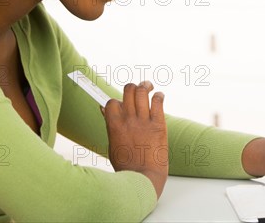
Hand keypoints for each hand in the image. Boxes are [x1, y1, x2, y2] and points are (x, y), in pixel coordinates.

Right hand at [102, 81, 167, 198]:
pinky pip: (158, 101)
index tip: (120, 101)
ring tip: (148, 87)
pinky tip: (159, 97)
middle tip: (138, 89)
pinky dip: (159, 96)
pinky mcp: (159, 124)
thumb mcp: (112, 145)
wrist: (144, 177)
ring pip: (142, 92)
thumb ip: (110, 125)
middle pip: (128, 90)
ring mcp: (144, 121)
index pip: (111, 101)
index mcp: (115, 125)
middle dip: (132, 87)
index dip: (116, 101)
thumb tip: (105, 109)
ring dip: (145, 86)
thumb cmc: (127, 165)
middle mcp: (128, 120)